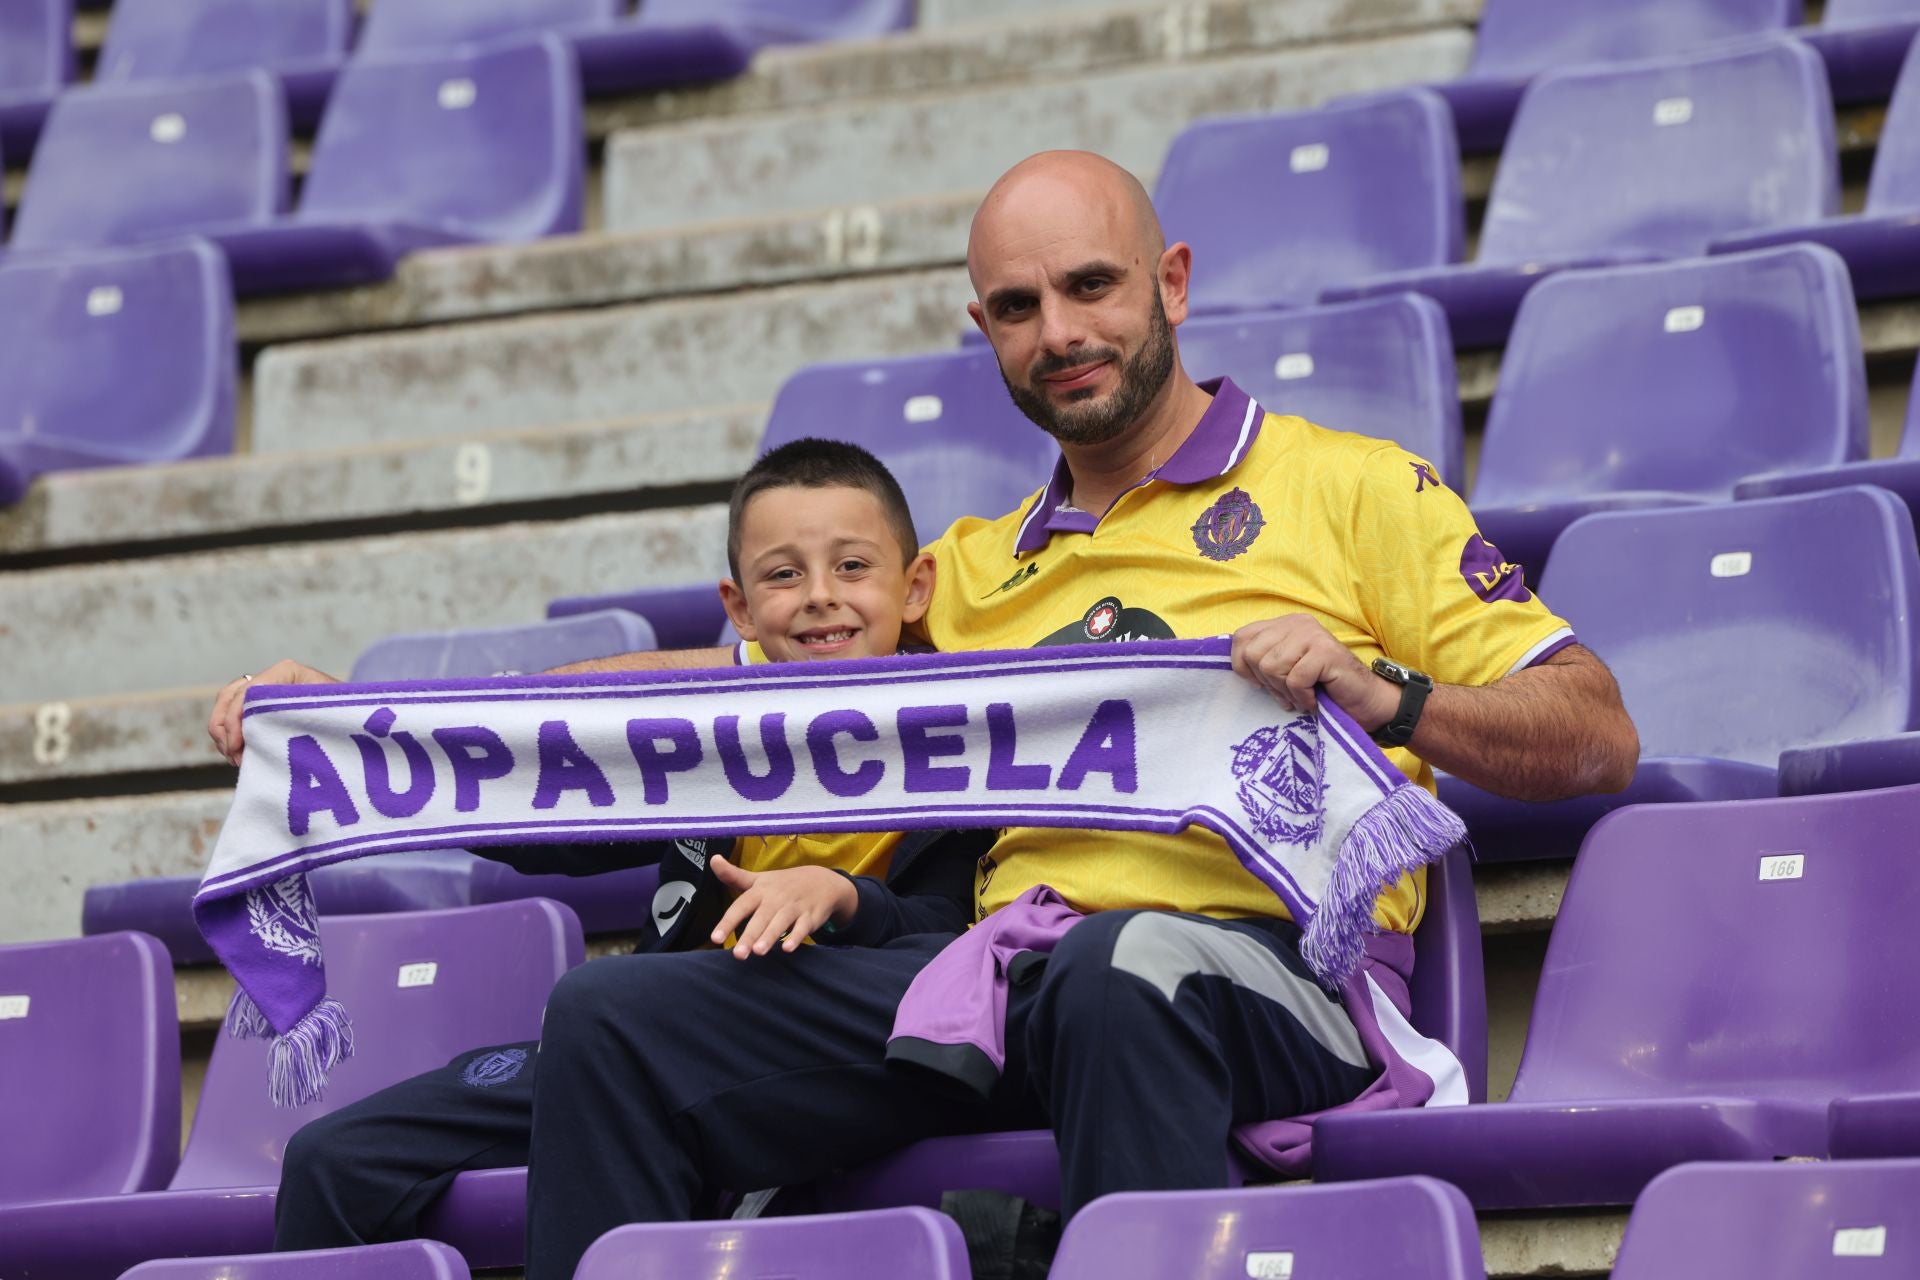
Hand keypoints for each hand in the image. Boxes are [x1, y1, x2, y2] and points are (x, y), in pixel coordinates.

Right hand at [207, 659, 340, 766]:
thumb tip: (263, 727)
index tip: (238, 746)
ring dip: (224, 736)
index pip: (248, 691)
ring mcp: (262, 694)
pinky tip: (240, 756)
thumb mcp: (326, 712)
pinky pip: (231, 720)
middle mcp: (270, 679)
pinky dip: (229, 738)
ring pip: (224, 709)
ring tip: (238, 759)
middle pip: (228, 697)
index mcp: (287, 672)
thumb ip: (299, 713)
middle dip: (225, 729)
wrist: (354, 720)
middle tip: (235, 756)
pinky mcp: (259, 710)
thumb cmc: (344, 714)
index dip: (236, 719)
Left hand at [709, 856, 858, 958]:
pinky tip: (788, 948)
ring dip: (770, 936)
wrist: (821, 881)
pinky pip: (803, 928)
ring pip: (780, 923)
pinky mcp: (810, 917)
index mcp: (760, 891)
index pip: (740, 906)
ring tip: (758, 952)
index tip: (715, 938)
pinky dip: (796, 937)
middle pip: (760, 918)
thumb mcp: (758, 879)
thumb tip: (713, 859)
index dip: (728, 922)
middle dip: (749, 936)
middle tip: (738, 955)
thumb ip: (733, 875)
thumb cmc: (782, 884)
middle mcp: (776, 898)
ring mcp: (794, 907)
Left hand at [1230, 615, 1398, 729]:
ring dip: (1286, 691)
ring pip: (1272, 667)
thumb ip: (1262, 661)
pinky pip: (1295, 679)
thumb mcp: (1284, 671)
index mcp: (1284, 624)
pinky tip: (1315, 698)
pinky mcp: (1325, 651)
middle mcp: (1297, 623)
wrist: (1364, 701)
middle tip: (1288, 693)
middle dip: (1267, 683)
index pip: (1241, 638)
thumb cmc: (1321, 689)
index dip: (1243, 666)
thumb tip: (1236, 667)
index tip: (1261, 684)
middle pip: (1253, 654)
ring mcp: (1312, 634)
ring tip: (1303, 695)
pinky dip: (1302, 697)